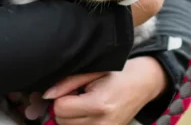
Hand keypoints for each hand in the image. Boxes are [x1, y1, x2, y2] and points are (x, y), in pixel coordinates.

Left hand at [32, 57, 167, 123]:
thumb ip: (68, 82)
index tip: (72, 88)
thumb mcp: (94, 71)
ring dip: (70, 116)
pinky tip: (87, 112)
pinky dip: (78, 122)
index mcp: (99, 104)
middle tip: (78, 94)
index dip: (61, 96)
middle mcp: (102, 123)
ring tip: (84, 102)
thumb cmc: (120, 73)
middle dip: (64, 106)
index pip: (61, 108)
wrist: (144, 83)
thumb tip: (46, 95)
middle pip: (62, 121)